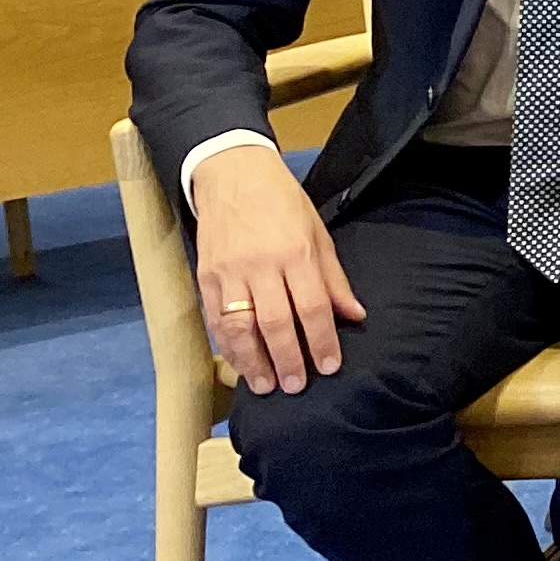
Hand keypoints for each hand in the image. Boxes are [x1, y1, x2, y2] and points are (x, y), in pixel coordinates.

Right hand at [193, 142, 365, 393]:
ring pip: (239, 327)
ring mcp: (228, 273)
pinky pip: (215, 319)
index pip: (312, 308)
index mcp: (295, 254)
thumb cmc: (283, 203)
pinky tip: (239, 363)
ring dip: (252, 362)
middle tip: (296, 386)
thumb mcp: (318, 233)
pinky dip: (227, 346)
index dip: (321, 341)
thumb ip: (334, 279)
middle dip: (287, 360)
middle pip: (275, 323)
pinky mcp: (205, 276)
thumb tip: (354, 315)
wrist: (232, 174)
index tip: (329, 366)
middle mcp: (261, 266)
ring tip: (266, 385)